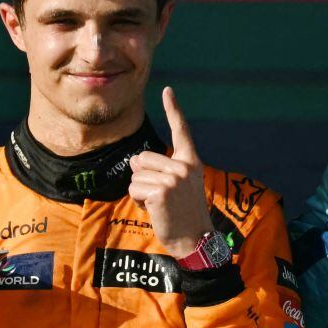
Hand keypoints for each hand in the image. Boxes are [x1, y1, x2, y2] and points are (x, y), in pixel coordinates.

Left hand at [128, 87, 213, 257]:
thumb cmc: (182, 214)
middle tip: (161, 197)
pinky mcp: (161, 191)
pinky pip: (133, 188)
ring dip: (139, 192)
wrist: (194, 238)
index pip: (181, 131)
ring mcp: (173, 178)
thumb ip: (159, 170)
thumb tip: (134, 160)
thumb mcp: (177, 186)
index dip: (174, 109)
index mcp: (191, 162)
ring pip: (135, 175)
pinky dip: (138, 202)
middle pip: (141, 159)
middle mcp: (184, 166)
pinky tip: (155, 210)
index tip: (167, 89)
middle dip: (142, 178)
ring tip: (159, 204)